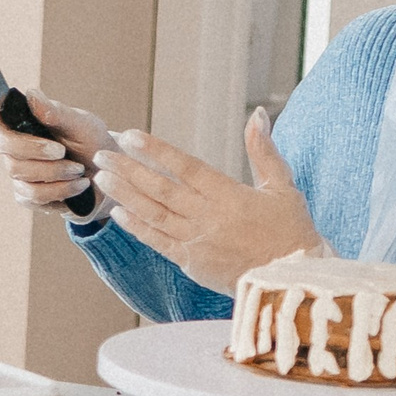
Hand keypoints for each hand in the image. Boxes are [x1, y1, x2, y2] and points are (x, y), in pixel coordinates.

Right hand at [0, 89, 114, 217]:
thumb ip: (57, 112)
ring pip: (22, 175)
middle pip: (7, 150)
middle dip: (37, 152)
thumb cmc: (92, 143)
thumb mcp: (81, 124)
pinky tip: (76, 186)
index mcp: (24, 122)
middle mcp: (14, 146)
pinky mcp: (26, 196)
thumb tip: (31, 96)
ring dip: (56, 174)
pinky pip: (33, 196)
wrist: (108, 177)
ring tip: (79, 171)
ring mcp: (18, 173)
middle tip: (64, 152)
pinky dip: (60, 191)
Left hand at [90, 109, 326, 292]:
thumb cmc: (292, 231)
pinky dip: (136, 227)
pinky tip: (117, 213)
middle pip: (160, 188)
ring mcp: (197, 240)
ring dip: (125, 195)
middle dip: (127, 169)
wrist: (293, 281)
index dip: (155, 150)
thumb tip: (259, 114)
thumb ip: (264, 151)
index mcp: (229, 194)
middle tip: (102, 153)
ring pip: (153, 213)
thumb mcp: (283, 187)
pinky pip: (157, 242)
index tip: (129, 136)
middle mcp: (208, 216)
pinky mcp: (191, 263)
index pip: (184, 166)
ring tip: (102, 178)